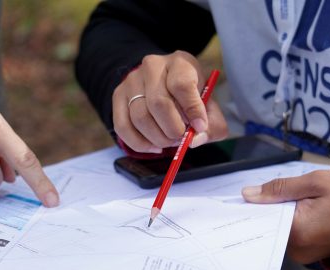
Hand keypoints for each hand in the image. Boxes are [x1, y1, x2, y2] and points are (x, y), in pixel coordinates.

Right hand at [112, 51, 228, 152]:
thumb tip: (194, 140)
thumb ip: (212, 126)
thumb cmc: (191, 99)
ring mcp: (132, 80)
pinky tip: (154, 147)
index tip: (200, 127)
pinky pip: (123, 126)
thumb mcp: (209, 107)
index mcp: (180, 63)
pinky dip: (140, 144)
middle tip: (181, 138)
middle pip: (158, 103)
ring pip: (140, 117)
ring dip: (157, 138)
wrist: (165, 86)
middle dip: (173, 129)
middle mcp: (152, 66)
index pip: (182, 85)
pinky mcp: (118, 95)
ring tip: (169, 141)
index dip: (192, 110)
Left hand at [241, 170, 329, 263]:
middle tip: (274, 195)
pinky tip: (296, 212)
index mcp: (298, 233)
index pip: (263, 221)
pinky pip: (291, 239)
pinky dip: (290, 225)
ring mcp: (304, 256)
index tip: (247, 197)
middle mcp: (298, 251)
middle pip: (270, 229)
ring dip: (280, 218)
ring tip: (287, 202)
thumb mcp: (314, 183)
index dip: (254, 207)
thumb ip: (279, 188)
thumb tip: (247, 194)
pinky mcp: (310, 256)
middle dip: (268, 211)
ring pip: (280, 234)